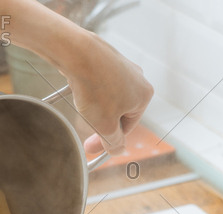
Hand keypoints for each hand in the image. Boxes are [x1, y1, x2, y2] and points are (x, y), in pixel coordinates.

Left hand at [62, 32, 152, 154]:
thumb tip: (119, 151)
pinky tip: (79, 91)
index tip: (91, 148)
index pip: (127, 127)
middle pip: (118, 112)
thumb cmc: (95, 90)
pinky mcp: (107, 59)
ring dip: (94, 108)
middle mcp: (138, 79)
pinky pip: (99, 83)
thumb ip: (114, 142)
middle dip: (101, 124)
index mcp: (144, 96)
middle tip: (84, 134)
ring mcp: (123, 67)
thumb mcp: (105, 127)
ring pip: (108, 98)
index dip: (108, 140)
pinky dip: (90, 91)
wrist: (78, 54)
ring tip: (82, 106)